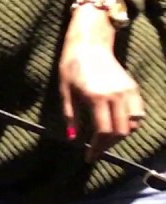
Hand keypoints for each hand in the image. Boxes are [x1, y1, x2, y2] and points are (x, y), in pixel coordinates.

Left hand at [59, 6, 145, 160]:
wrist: (89, 46)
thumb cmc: (72, 68)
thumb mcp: (65, 92)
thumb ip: (70, 116)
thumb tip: (73, 139)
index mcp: (97, 98)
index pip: (103, 132)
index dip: (97, 148)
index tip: (89, 157)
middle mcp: (116, 95)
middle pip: (120, 131)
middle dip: (108, 145)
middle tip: (95, 150)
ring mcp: (127, 91)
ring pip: (132, 124)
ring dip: (120, 135)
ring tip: (104, 139)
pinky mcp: (133, 88)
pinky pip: (138, 112)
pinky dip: (130, 123)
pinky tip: (116, 126)